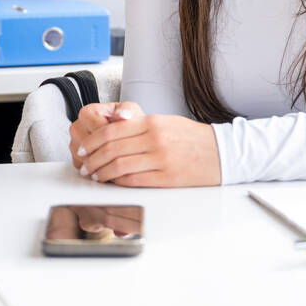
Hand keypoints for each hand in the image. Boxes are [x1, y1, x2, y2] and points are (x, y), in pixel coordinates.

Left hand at [70, 101, 221, 187]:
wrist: (222, 153)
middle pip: (111, 148)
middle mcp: (155, 139)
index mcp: (153, 123)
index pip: (112, 130)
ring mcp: (161, 159)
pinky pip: (134, 180)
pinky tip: (112, 183)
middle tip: (84, 165)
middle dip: (92, 158)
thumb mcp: (165, 123)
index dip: (92, 141)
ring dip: (102, 172)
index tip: (83, 149)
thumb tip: (111, 130)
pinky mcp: (167, 177)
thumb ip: (138, 126)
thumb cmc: (192, 139)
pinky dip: (118, 182)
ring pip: (119, 165)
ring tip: (95, 176)